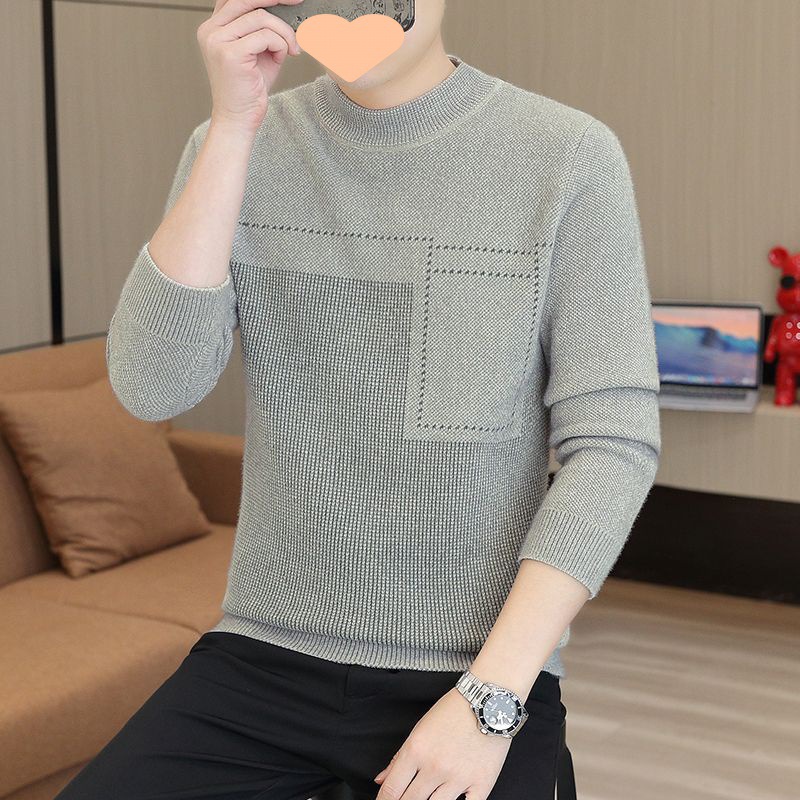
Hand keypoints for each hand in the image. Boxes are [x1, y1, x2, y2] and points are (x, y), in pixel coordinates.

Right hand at [197, 0, 304, 133]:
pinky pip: (266, 36)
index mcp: (214, 27)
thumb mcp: (258, 51)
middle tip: (298, 2)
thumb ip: (264, 29)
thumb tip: (285, 9)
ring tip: (291, 49)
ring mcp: (217, 41)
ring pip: (261, 17)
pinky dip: (281, 46)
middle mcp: (211, 30)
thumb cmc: (248, 89)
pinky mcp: (230, 54)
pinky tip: (281, 59)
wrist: (239, 118)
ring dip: (284, 33)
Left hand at [373, 687, 511, 799]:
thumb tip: (382, 779)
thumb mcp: (420, 728)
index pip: (391, 790)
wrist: (488, 701)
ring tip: (428, 795)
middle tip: (405, 798)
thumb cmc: (454, 710)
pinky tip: (452, 799)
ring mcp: (459, 778)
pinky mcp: (481, 783)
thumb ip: (399, 757)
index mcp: (416, 751)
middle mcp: (435, 767)